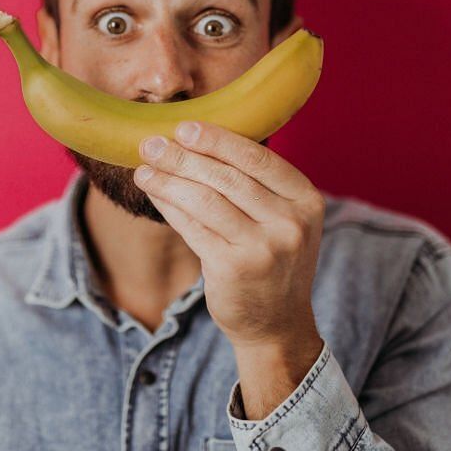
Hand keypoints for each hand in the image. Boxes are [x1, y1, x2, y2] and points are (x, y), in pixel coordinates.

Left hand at [134, 121, 325, 351]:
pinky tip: (154, 194)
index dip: (218, 140)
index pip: (257, 159)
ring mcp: (264, 248)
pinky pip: (193, 227)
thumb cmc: (272, 260)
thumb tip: (198, 140)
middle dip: (185, 156)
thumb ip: (255, 185)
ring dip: (169, 180)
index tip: (185, 127)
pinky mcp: (234, 268)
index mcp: (306, 200)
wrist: (277, 323)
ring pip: (205, 200)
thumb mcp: (282, 219)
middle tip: (153, 143)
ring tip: (145, 167)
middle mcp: (291, 223)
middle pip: (227, 177)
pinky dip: (170, 206)